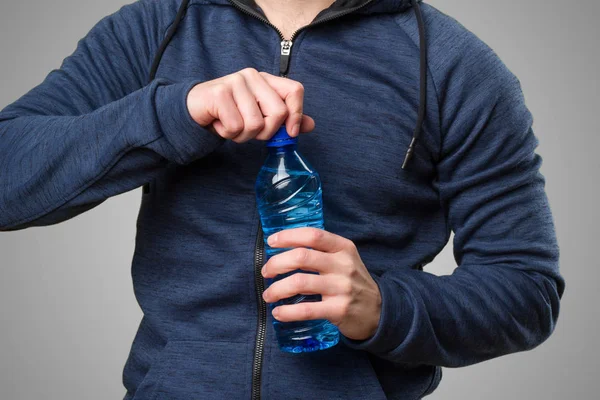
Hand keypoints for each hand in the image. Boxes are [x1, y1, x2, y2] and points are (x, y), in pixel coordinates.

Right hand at [187, 68, 315, 142]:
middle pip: (278, 112)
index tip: (290, 132)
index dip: (297, 114)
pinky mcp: (219, 93)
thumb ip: (285, 119)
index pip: (295, 90)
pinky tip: (220, 123)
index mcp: (266, 79)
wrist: (195, 111)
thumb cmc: (229, 113)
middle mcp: (252, 76)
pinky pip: (236, 127)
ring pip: (256, 124)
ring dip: (243, 135)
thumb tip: (310, 125)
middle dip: (265, 132)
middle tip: (249, 130)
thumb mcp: (260, 115)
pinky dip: (228, 133)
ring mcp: (235, 82)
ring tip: (231, 126)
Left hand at [261, 227, 381, 340]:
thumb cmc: (353, 282)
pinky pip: (306, 309)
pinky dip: (287, 312)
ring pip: (300, 282)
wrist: (379, 311)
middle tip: (266, 272)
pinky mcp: (339, 310)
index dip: (288, 236)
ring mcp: (341, 288)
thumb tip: (284, 248)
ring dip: (277, 289)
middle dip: (277, 263)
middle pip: (301, 257)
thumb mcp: (344, 259)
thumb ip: (321, 251)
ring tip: (268, 295)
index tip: (271, 241)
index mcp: (343, 248)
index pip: (313, 235)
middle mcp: (343, 265)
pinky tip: (279, 313)